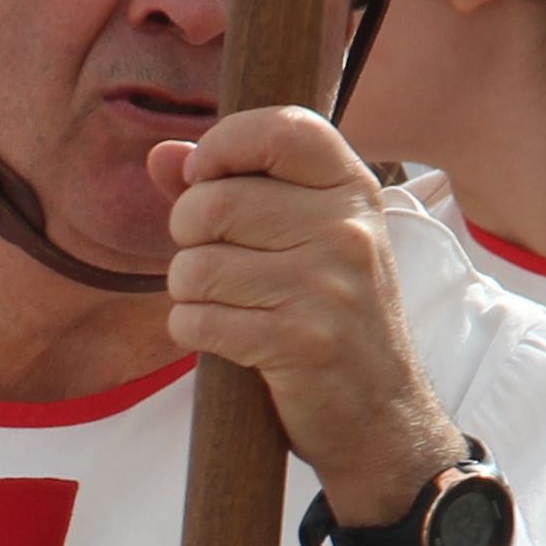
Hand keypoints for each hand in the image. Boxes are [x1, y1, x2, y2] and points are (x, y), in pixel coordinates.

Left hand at [145, 105, 467, 545]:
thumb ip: (230, 189)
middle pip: (213, 202)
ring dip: (188, 292)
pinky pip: (200, 320)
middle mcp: (347, 230)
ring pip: (197, 266)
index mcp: (352, 190)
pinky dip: (193, 331)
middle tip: (211, 263)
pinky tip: (223, 339)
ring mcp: (329, 287)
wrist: (383, 416)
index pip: (280, 129)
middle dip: (188, 237)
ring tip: (223, 305)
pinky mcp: (303, 342)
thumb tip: (162, 157)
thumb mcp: (303, 240)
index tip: (205, 178)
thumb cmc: (331, 317)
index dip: (223, 145)